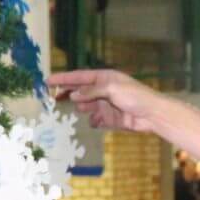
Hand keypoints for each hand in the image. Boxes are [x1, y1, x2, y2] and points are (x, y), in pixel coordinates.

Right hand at [49, 68, 169, 134]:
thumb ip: (91, 92)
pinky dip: (95, 121)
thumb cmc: (134, 96)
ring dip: (84, 108)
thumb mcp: (112, 89)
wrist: (152, 115)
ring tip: (86, 108)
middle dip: (68, 94)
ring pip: (86, 107)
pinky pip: (95, 120)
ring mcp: (105, 105)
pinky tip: (98, 122)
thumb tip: (74, 95)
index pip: (79, 77)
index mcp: (103, 78)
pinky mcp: (109, 119)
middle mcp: (102, 90)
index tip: (48, 81)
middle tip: (54, 99)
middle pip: (79, 91)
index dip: (63, 79)